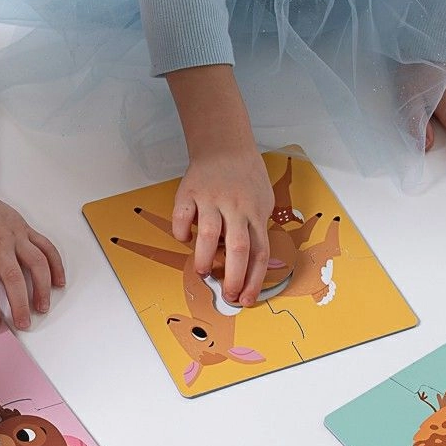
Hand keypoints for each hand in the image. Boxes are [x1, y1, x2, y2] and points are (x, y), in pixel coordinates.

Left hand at [0, 188, 64, 332]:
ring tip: (42, 307)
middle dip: (20, 303)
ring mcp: (16, 237)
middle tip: (23, 323)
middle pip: (13, 277)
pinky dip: (56, 265)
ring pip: (36, 262)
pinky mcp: (28, 231)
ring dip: (42, 286)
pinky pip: (47, 247)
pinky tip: (58, 282)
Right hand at [173, 145, 274, 305]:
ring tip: (202, 272)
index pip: (260, 253)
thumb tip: (257, 266)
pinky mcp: (190, 192)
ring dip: (204, 259)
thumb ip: (259, 231)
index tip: (247, 299)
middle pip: (238, 249)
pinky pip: (182, 217)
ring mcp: (212, 199)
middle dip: (233, 278)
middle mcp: (236, 208)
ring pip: (209, 235)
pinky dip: (181, 232)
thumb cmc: (246, 177)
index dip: (255, 280)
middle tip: (227, 295)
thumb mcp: (264, 202)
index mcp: (256, 213)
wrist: (225, 146)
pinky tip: (184, 238)